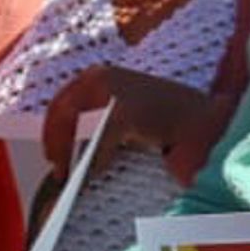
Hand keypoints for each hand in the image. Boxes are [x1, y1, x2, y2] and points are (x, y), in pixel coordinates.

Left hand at [43, 62, 210, 179]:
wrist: (200, 121)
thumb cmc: (161, 120)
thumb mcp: (120, 112)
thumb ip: (94, 120)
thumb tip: (66, 145)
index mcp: (98, 74)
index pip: (61, 101)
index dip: (51, 129)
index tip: (48, 153)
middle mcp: (101, 76)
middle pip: (62, 113)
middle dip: (56, 143)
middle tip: (56, 170)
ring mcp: (112, 91)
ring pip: (78, 128)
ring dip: (71, 155)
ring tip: (70, 176)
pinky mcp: (123, 111)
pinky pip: (98, 141)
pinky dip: (95, 159)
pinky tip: (95, 172)